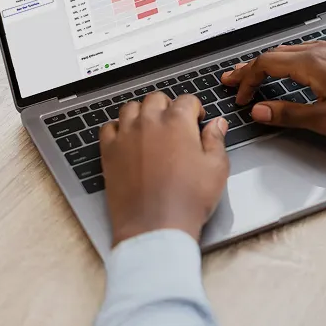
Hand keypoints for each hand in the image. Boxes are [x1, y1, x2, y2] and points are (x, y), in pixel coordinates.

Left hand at [100, 93, 229, 245]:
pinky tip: (127, 139)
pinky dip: (118, 128)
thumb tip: (217, 124)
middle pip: (156, 99)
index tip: (197, 119)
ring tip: (150, 127)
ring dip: (142, 112)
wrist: (155, 227)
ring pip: (130, 108)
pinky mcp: (109, 152)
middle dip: (168, 106)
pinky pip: (108, 128)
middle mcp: (149, 123)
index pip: (186, 100)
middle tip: (175, 123)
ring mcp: (126, 136)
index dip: (195, 108)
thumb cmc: (187, 201)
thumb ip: (216, 140)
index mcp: (177, 123)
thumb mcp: (216, 169)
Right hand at [221, 42, 325, 142]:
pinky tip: (293, 73)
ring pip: (293, 51)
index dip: (248, 80)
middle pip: (277, 53)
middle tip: (234, 80)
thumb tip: (260, 111)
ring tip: (257, 76)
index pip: (267, 63)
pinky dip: (291, 62)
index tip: (241, 97)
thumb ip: (290, 114)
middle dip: (252, 68)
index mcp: (314, 63)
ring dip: (271, 64)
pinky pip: (310, 53)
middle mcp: (324, 50)